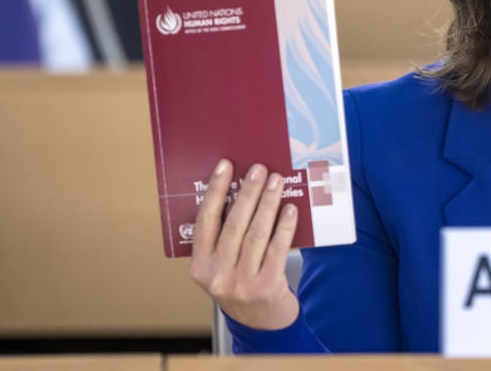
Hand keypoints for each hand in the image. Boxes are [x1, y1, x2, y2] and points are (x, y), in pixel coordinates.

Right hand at [189, 159, 299, 329]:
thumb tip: (242, 189)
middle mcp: (217, 276)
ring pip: (256, 234)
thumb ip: (224, 237)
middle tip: (259, 169)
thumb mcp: (221, 265)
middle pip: (233, 224)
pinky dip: (284, 227)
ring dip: (268, 203)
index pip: (205, 221)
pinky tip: (290, 209)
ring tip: (276, 182)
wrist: (261, 324)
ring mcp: (241, 283)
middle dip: (248, 192)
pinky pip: (277, 249)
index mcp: (199, 266)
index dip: (215, 191)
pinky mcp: (267, 287)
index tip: (225, 166)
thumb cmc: (241, 284)